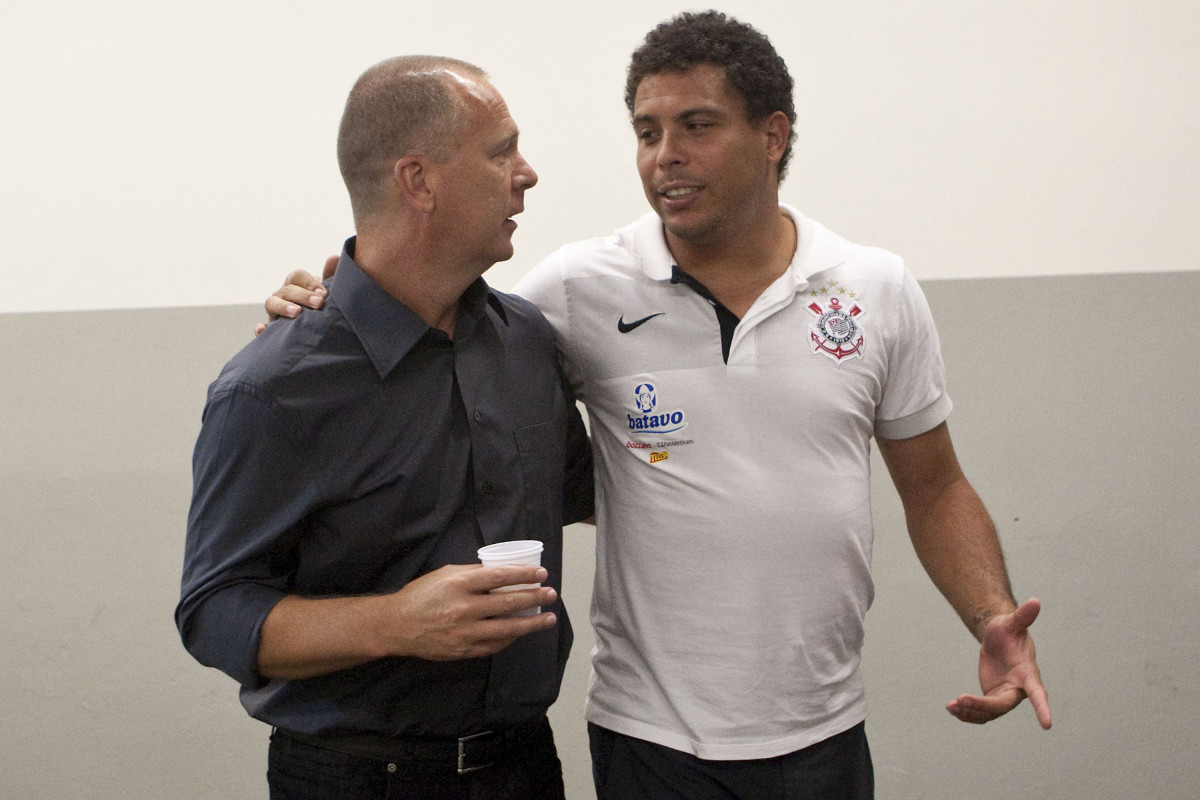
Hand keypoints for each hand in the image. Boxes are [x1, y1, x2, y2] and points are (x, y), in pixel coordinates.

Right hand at [254, 255, 339, 334]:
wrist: (317, 327)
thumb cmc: (320, 304)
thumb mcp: (326, 292)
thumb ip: (331, 276)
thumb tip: (334, 258)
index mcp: (296, 284)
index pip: (297, 276)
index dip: (310, 283)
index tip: (324, 293)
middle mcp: (283, 295)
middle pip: (287, 290)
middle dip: (302, 295)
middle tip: (318, 303)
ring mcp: (274, 311)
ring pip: (271, 303)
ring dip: (282, 306)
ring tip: (296, 312)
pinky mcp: (270, 330)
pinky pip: (262, 329)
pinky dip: (260, 329)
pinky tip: (262, 330)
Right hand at [380, 563, 557, 660]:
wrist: (397, 626)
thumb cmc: (421, 595)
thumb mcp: (444, 575)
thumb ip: (472, 574)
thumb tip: (501, 572)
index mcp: (458, 585)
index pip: (499, 577)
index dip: (523, 575)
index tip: (541, 573)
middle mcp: (462, 609)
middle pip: (508, 603)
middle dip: (534, 598)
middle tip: (551, 593)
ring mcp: (464, 633)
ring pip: (507, 629)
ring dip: (531, 624)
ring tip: (549, 619)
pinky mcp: (463, 651)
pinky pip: (494, 645)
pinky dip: (510, 638)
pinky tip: (521, 632)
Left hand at [947, 597, 1051, 728]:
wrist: (998, 639)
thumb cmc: (1008, 630)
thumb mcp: (1011, 622)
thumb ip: (1023, 616)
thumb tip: (1035, 601)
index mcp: (1028, 673)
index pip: (1038, 692)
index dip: (1043, 708)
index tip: (1048, 725)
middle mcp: (1018, 689)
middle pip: (1002, 705)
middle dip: (982, 705)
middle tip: (960, 698)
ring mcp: (1005, 697)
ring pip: (989, 713)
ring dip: (970, 712)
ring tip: (951, 706)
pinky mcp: (992, 700)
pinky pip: (980, 713)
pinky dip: (966, 713)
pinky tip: (951, 708)